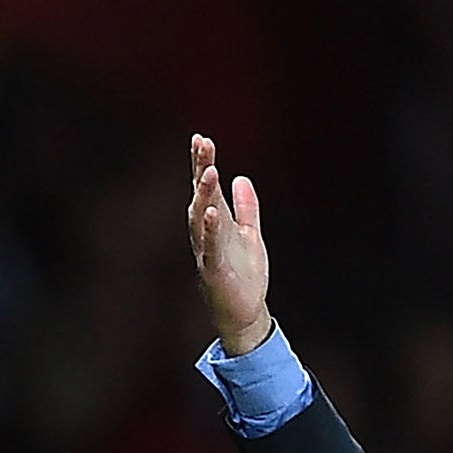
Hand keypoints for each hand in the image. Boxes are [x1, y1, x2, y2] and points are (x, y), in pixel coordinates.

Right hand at [187, 133, 271, 356]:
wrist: (246, 313)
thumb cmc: (245, 275)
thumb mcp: (251, 235)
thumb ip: (247, 209)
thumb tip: (242, 178)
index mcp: (216, 223)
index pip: (207, 188)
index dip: (203, 164)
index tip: (201, 138)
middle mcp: (206, 234)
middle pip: (201, 196)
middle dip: (201, 170)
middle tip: (202, 144)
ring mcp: (208, 251)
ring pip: (202, 218)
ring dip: (204, 195)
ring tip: (209, 171)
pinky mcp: (214, 271)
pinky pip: (210, 247)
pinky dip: (211, 230)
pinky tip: (212, 212)